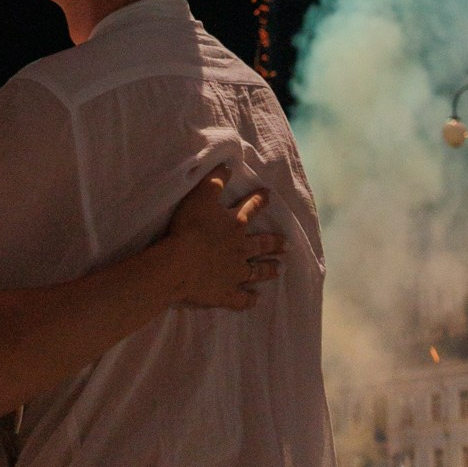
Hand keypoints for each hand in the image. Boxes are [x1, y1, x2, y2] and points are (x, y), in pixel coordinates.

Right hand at [166, 167, 284, 309]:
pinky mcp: (225, 294)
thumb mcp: (202, 195)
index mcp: (235, 224)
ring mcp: (235, 274)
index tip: (269, 196)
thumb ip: (216, 179)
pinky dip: (249, 300)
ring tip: (280, 269)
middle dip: (275, 243)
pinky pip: (241, 299)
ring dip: (268, 270)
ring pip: (256, 272)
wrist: (180, 264)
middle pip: (261, 245)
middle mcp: (240, 249)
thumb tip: (228, 166)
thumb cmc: (189, 227)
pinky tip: (256, 300)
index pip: (251, 208)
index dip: (260, 200)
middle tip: (288, 244)